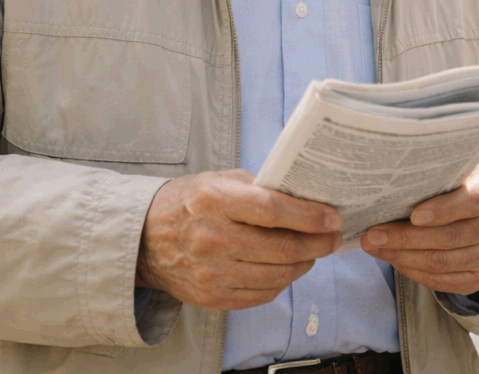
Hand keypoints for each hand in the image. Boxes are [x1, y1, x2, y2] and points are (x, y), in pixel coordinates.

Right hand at [135, 169, 342, 311]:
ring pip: (277, 275)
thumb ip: (260, 188)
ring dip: (304, 264)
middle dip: (318, 244)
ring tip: (314, 252)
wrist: (144, 239)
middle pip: (281, 249)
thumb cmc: (190, 202)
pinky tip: (289, 268)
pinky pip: (261, 294)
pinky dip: (282, 282)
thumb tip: (306, 198)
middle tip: (333, 237)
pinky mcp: (211, 298)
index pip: (273, 211)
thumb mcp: (220, 181)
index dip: (310, 216)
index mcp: (215, 202)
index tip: (334, 217)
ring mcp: (210, 274)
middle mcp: (212, 240)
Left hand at [361, 163, 478, 294]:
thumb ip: (440, 178)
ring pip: (443, 262)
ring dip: (403, 257)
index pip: (471, 201)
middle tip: (374, 235)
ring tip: (376, 248)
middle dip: (407, 238)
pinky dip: (415, 272)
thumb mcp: (463, 172)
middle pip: (450, 236)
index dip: (443, 209)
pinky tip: (395, 261)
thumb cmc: (468, 187)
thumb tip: (394, 189)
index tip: (413, 215)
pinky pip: (444, 281)